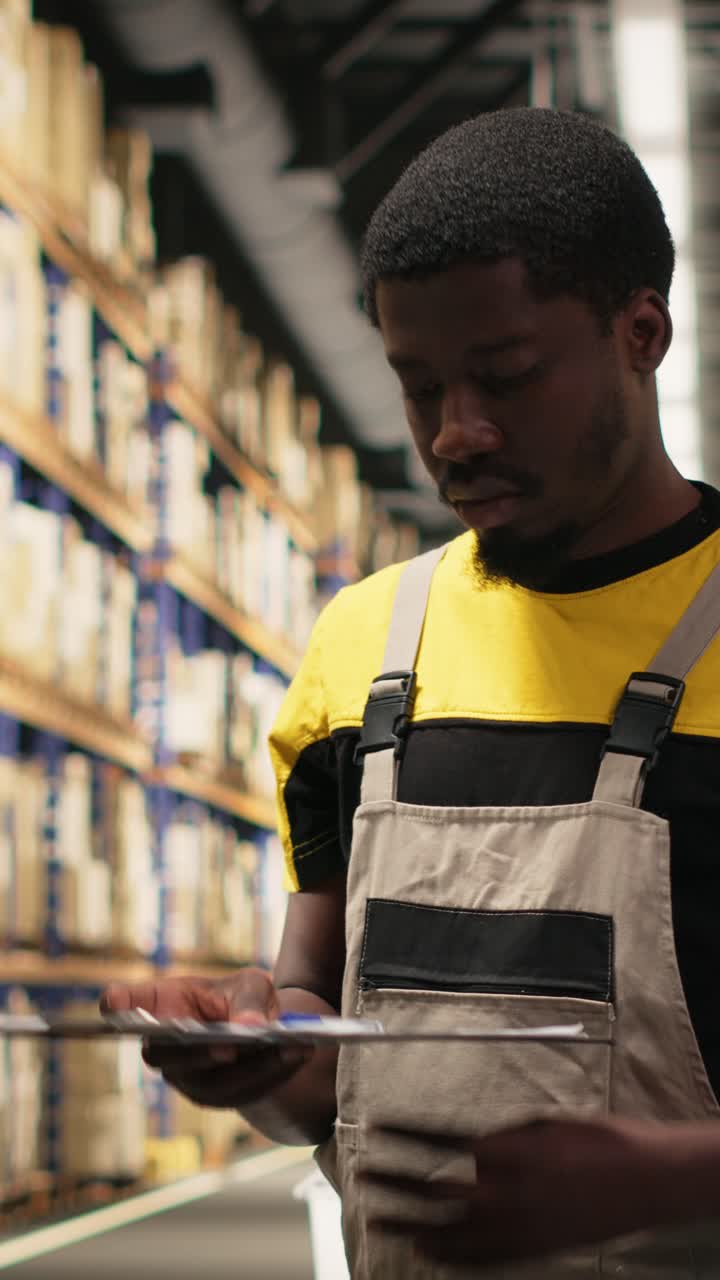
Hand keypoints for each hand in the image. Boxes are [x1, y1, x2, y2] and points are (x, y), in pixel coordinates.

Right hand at [100, 970, 310, 1108]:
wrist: (260, 1029)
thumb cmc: (241, 998)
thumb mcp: (249, 983)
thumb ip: (249, 998)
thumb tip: (250, 1026)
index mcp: (158, 1006)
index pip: (124, 1005)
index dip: (117, 1006)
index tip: (115, 1003)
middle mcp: (162, 1047)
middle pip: (167, 1055)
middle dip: (200, 1052)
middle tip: (232, 1045)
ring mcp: (184, 1079)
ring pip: (210, 1081)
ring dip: (254, 1066)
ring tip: (292, 1046)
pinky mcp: (214, 1099)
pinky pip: (240, 1092)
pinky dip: (273, 1074)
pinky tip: (299, 1054)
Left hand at [360, 1115, 691, 1267]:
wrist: (640, 1180)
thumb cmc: (593, 1140)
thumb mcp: (540, 1125)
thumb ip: (500, 1138)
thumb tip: (472, 1150)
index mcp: (502, 1151)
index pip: (436, 1141)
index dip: (403, 1135)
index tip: (376, 1128)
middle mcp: (500, 1192)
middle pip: (431, 1189)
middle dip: (393, 1182)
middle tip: (361, 1176)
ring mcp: (512, 1227)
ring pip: (446, 1230)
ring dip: (409, 1224)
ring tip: (376, 1219)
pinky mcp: (527, 1250)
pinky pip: (477, 1258)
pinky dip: (448, 1255)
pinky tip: (426, 1252)